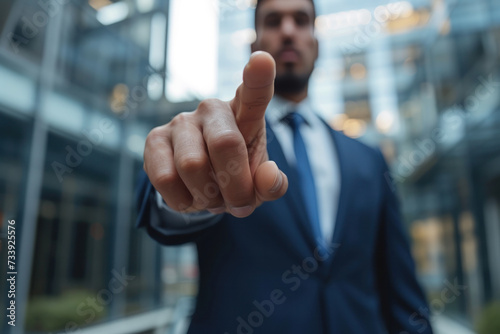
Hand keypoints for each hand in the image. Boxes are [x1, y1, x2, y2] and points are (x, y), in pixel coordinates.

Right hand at [143, 51, 287, 217]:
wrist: (200, 183)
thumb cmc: (236, 176)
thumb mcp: (260, 185)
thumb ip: (272, 184)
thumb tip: (268, 175)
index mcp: (246, 113)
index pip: (255, 92)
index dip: (259, 77)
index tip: (263, 60)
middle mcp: (213, 109)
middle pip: (225, 145)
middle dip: (235, 187)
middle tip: (239, 205)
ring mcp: (181, 121)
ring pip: (192, 166)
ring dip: (207, 197)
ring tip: (212, 199)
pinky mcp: (154, 138)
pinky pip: (165, 178)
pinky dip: (182, 201)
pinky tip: (189, 197)